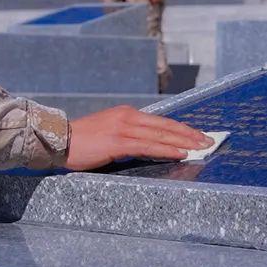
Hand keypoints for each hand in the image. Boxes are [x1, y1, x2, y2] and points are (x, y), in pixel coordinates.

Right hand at [65, 105, 211, 170]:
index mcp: (126, 113)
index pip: (161, 120)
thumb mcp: (109, 132)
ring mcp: (123, 128)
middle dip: (189, 133)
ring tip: (201, 147)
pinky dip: (167, 148)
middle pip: (166, 125)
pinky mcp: (117, 142)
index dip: (181, 128)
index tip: (198, 134)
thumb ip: (128, 136)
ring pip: (160, 134)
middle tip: (209, 140)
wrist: (57, 140)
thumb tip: (149, 146)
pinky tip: (180, 152)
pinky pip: (148, 145)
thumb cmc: (82, 141)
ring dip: (184, 141)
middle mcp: (127, 116)